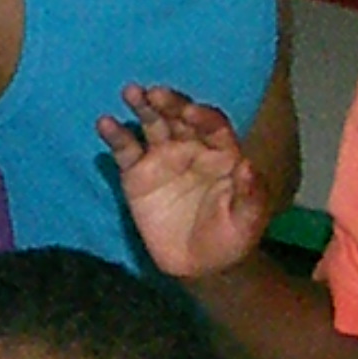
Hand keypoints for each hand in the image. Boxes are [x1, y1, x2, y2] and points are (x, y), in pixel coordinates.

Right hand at [103, 85, 273, 280]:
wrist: (200, 266)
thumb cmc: (231, 239)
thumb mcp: (249, 221)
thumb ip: (251, 194)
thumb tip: (247, 166)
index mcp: (222, 153)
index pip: (213, 125)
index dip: (203, 117)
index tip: (191, 112)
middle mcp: (192, 147)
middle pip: (181, 117)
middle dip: (170, 103)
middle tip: (155, 93)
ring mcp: (163, 158)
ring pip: (153, 124)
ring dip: (143, 106)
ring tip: (132, 92)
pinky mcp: (137, 175)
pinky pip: (126, 150)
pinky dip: (115, 135)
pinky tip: (105, 123)